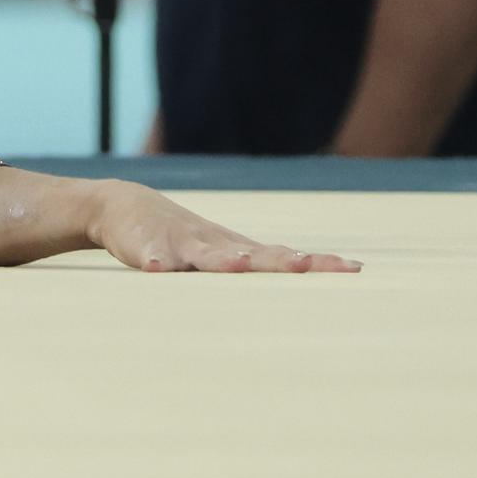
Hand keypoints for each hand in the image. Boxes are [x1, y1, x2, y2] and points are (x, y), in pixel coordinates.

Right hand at [88, 182, 360, 273]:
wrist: (123, 205)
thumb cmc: (184, 240)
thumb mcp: (223, 253)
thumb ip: (261, 263)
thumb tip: (312, 272)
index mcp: (237, 250)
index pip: (284, 258)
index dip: (317, 265)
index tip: (353, 269)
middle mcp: (215, 246)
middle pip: (252, 255)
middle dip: (276, 261)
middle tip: (301, 264)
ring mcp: (181, 246)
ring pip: (205, 255)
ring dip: (222, 261)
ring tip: (238, 265)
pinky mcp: (146, 249)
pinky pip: (151, 257)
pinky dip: (155, 262)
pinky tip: (155, 270)